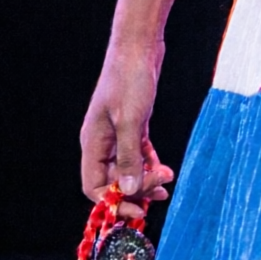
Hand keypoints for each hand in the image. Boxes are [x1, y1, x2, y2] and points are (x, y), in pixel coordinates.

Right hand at [79, 42, 174, 223]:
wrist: (138, 48)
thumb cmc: (130, 80)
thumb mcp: (131, 121)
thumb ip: (129, 157)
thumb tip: (130, 191)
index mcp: (93, 143)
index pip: (94, 187)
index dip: (114, 203)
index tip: (138, 210)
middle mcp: (101, 142)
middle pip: (112, 180)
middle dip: (135, 191)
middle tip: (161, 193)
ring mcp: (116, 134)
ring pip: (127, 168)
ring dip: (145, 179)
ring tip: (167, 183)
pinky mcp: (133, 125)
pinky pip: (138, 153)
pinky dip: (149, 163)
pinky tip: (165, 169)